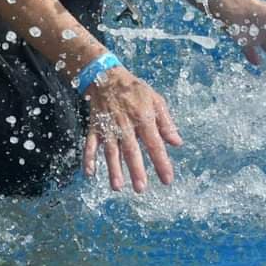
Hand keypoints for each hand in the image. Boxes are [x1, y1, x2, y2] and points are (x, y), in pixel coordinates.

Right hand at [81, 65, 182, 192]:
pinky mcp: (95, 127)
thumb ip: (166, 123)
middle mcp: (126, 124)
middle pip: (132, 150)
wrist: (107, 76)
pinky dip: (88, 158)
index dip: (161, 162)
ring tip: (117, 187)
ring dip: (113, 168)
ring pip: (111, 150)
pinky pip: (90, 144)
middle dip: (136, 170)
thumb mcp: (156, 100)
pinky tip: (89, 173)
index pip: (155, 144)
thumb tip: (177, 143)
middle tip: (140, 188)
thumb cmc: (135, 90)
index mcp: (144, 117)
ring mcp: (108, 126)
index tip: (167, 179)